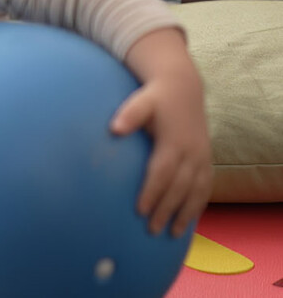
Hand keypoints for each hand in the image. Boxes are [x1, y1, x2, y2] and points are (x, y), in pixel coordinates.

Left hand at [112, 29, 212, 235]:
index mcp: (174, 141)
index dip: (152, 192)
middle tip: (151, 230)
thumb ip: (129, 115)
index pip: (162, 173)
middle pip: (179, 188)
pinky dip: (198, 205)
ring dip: (185, 214)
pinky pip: (206, 187)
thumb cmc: (156, 97)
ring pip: (196, 192)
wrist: (184, 88)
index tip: (140, 210)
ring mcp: (203, 157)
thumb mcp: (141, 100)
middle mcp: (192, 153)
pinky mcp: (208, 160)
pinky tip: (189, 220)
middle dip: (166, 210)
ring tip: (172, 233)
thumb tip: (114, 129)